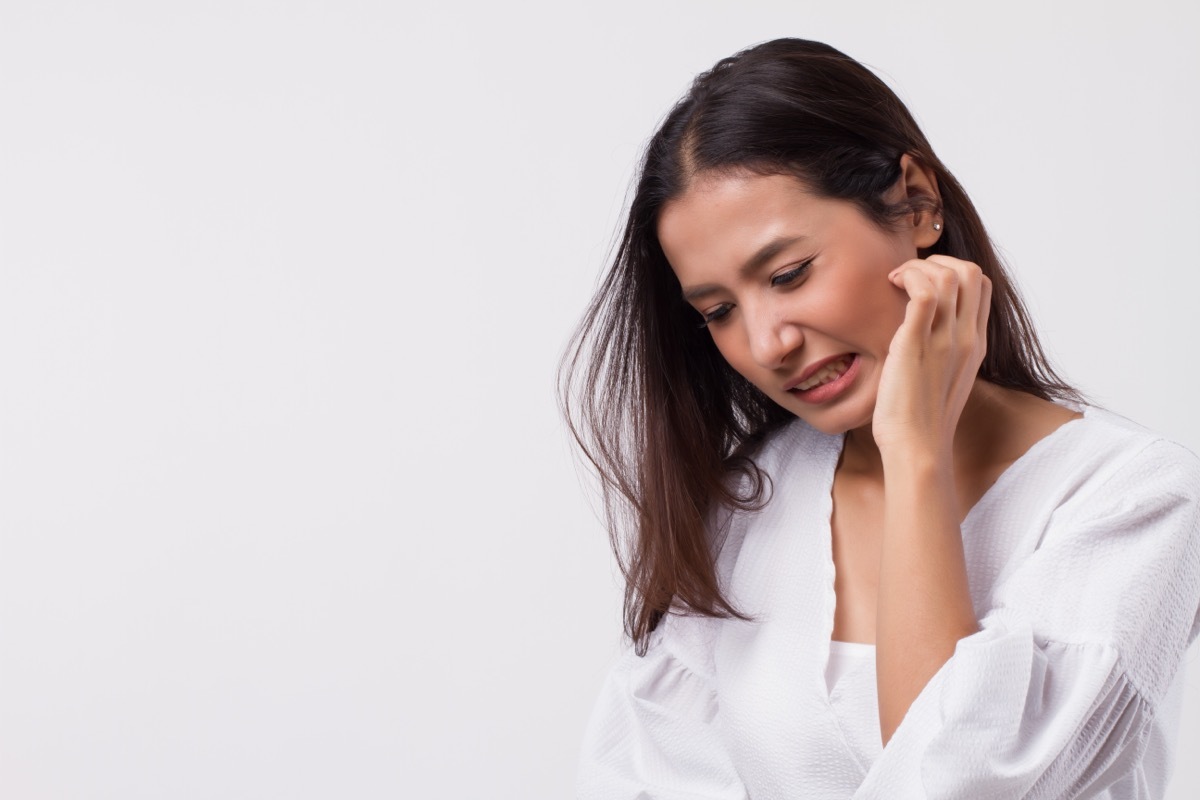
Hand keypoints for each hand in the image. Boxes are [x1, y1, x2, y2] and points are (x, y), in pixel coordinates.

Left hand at [871, 255, 990, 458]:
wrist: (917, 448)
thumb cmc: (920, 420)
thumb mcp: (942, 379)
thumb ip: (942, 352)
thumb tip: (922, 334)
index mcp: (975, 344)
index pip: (981, 286)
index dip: (952, 270)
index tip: (922, 281)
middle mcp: (966, 338)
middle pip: (970, 271)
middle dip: (936, 260)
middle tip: (907, 277)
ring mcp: (945, 340)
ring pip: (949, 274)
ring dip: (917, 266)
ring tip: (895, 281)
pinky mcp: (918, 344)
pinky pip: (924, 291)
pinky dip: (908, 276)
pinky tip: (891, 285)